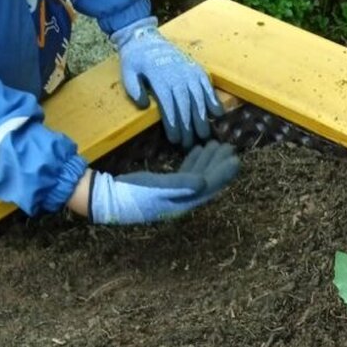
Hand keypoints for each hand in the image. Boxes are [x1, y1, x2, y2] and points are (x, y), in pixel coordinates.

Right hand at [87, 141, 239, 225]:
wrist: (110, 198)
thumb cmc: (133, 194)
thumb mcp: (157, 188)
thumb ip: (181, 185)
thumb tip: (203, 182)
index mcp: (184, 202)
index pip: (209, 186)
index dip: (223, 173)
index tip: (236, 158)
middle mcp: (184, 199)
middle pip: (208, 180)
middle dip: (219, 164)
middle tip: (230, 146)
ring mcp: (175, 193)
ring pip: (198, 175)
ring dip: (208, 160)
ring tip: (217, 144)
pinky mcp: (165, 186)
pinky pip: (185, 173)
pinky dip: (194, 161)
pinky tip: (198, 150)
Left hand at [112, 18, 223, 148]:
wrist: (146, 38)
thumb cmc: (136, 59)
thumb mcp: (128, 71)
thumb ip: (133, 88)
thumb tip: (144, 105)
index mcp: (159, 77)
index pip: (168, 105)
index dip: (173, 123)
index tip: (175, 140)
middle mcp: (177, 75)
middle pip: (185, 105)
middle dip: (188, 127)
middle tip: (190, 145)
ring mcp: (189, 72)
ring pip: (198, 98)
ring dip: (202, 118)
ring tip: (205, 135)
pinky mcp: (197, 70)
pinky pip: (208, 86)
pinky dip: (213, 100)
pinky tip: (218, 114)